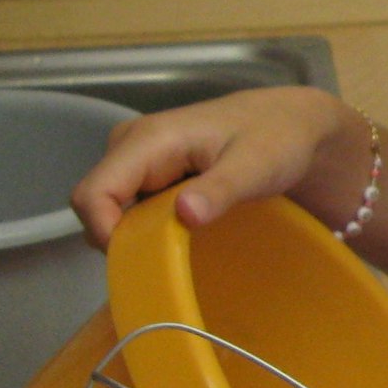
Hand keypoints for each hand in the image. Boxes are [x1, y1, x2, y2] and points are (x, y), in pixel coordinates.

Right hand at [71, 86, 355, 247]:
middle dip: (123, 239)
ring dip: (138, 235)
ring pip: (114, 210)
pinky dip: (149, 228)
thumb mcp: (256, 166)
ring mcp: (139, 158)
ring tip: (182, 250)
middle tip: (169, 262)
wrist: (294, 123)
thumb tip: (183, 213)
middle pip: (97, 205)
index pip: (93, 193)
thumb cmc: (278, 140)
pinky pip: (132, 207)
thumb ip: (220, 189)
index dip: (104, 233)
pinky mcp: (151, 171)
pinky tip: (183, 238)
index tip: (141, 264)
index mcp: (148, 140)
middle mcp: (131, 146)